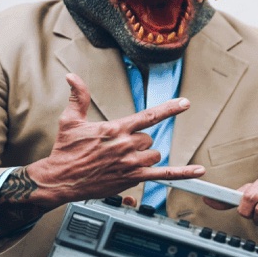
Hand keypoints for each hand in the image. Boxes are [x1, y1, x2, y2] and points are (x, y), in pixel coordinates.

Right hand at [24, 73, 204, 207]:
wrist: (60, 179)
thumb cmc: (65, 151)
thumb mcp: (70, 120)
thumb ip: (78, 97)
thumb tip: (73, 77)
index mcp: (116, 129)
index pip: (149, 116)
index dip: (169, 108)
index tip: (185, 102)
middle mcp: (127, 146)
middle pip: (150, 139)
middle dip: (139, 142)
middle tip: (119, 148)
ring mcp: (131, 164)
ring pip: (154, 155)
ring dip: (145, 156)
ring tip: (124, 160)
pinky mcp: (132, 179)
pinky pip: (164, 176)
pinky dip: (183, 174)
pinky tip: (198, 171)